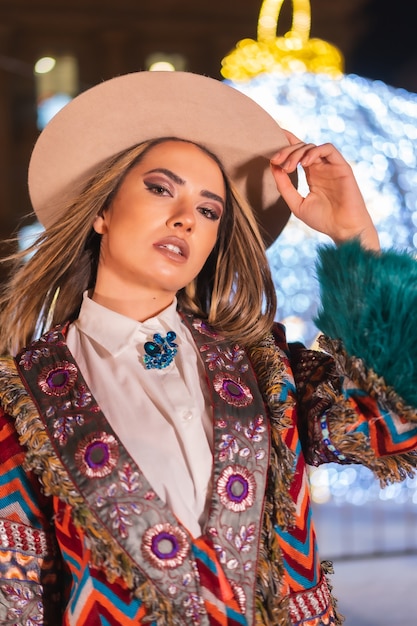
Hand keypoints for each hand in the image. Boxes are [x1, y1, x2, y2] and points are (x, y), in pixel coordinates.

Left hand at [270, 130, 379, 249]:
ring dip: (297, 153)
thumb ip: (284, 187)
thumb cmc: (323, 220)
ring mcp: (331, 166)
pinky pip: (328, 149)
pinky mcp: (342, 166)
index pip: (298, 153)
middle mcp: (321, 168)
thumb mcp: (296, 203)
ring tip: (288, 167)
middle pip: (302, 148)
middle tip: (276, 161)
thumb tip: (273, 167)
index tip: (271, 139)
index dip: (286, 143)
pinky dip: (314, 152)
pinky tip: (304, 164)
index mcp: (312, 175)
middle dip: (286, 151)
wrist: (344, 230)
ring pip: (312, 147)